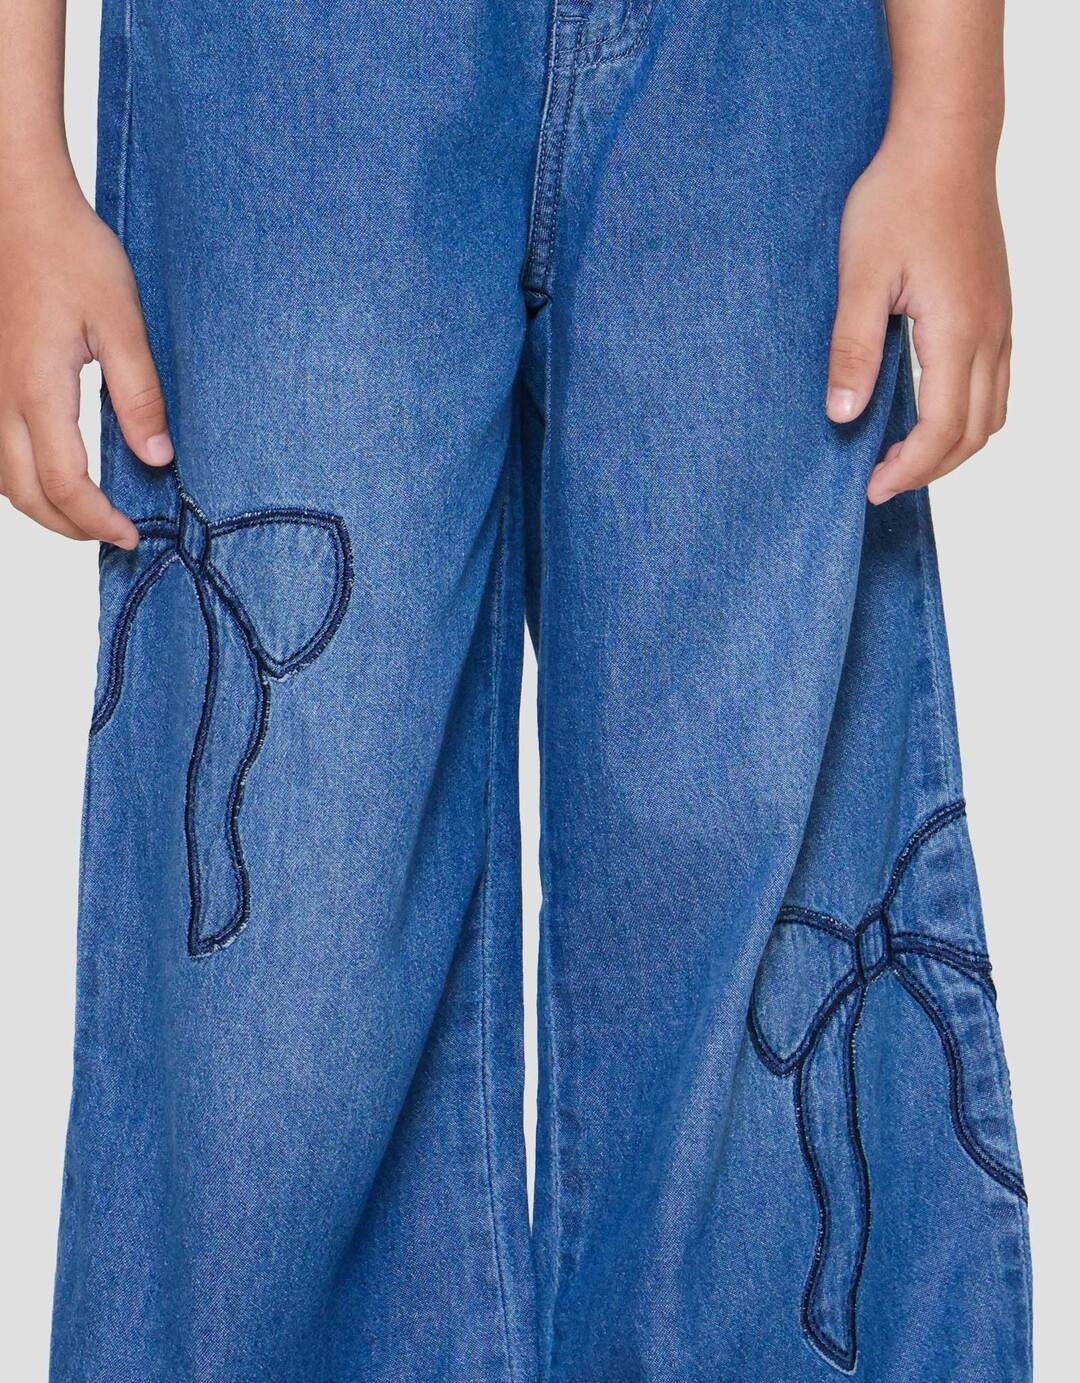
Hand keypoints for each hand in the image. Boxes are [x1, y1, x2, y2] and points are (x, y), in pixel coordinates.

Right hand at [0, 175, 171, 546]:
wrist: (19, 205)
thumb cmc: (71, 253)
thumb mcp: (123, 322)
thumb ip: (139, 394)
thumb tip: (158, 457)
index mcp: (37, 391)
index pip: (64, 485)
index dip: (97, 521)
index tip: (132, 534)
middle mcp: (0, 397)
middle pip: (24, 494)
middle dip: (68, 526)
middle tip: (113, 534)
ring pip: (0, 476)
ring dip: (41, 504)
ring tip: (87, 512)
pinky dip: (21, 476)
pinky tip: (52, 473)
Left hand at [826, 127, 1010, 503]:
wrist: (945, 142)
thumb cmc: (899, 199)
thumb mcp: (860, 277)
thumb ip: (853, 349)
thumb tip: (843, 414)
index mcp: (957, 333)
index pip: (942, 431)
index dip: (908, 469)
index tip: (871, 487)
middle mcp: (990, 334)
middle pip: (975, 433)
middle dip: (930, 469)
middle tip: (881, 482)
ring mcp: (1000, 321)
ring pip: (992, 411)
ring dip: (952, 446)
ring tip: (904, 456)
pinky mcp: (996, 309)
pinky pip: (996, 383)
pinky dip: (966, 414)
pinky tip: (927, 411)